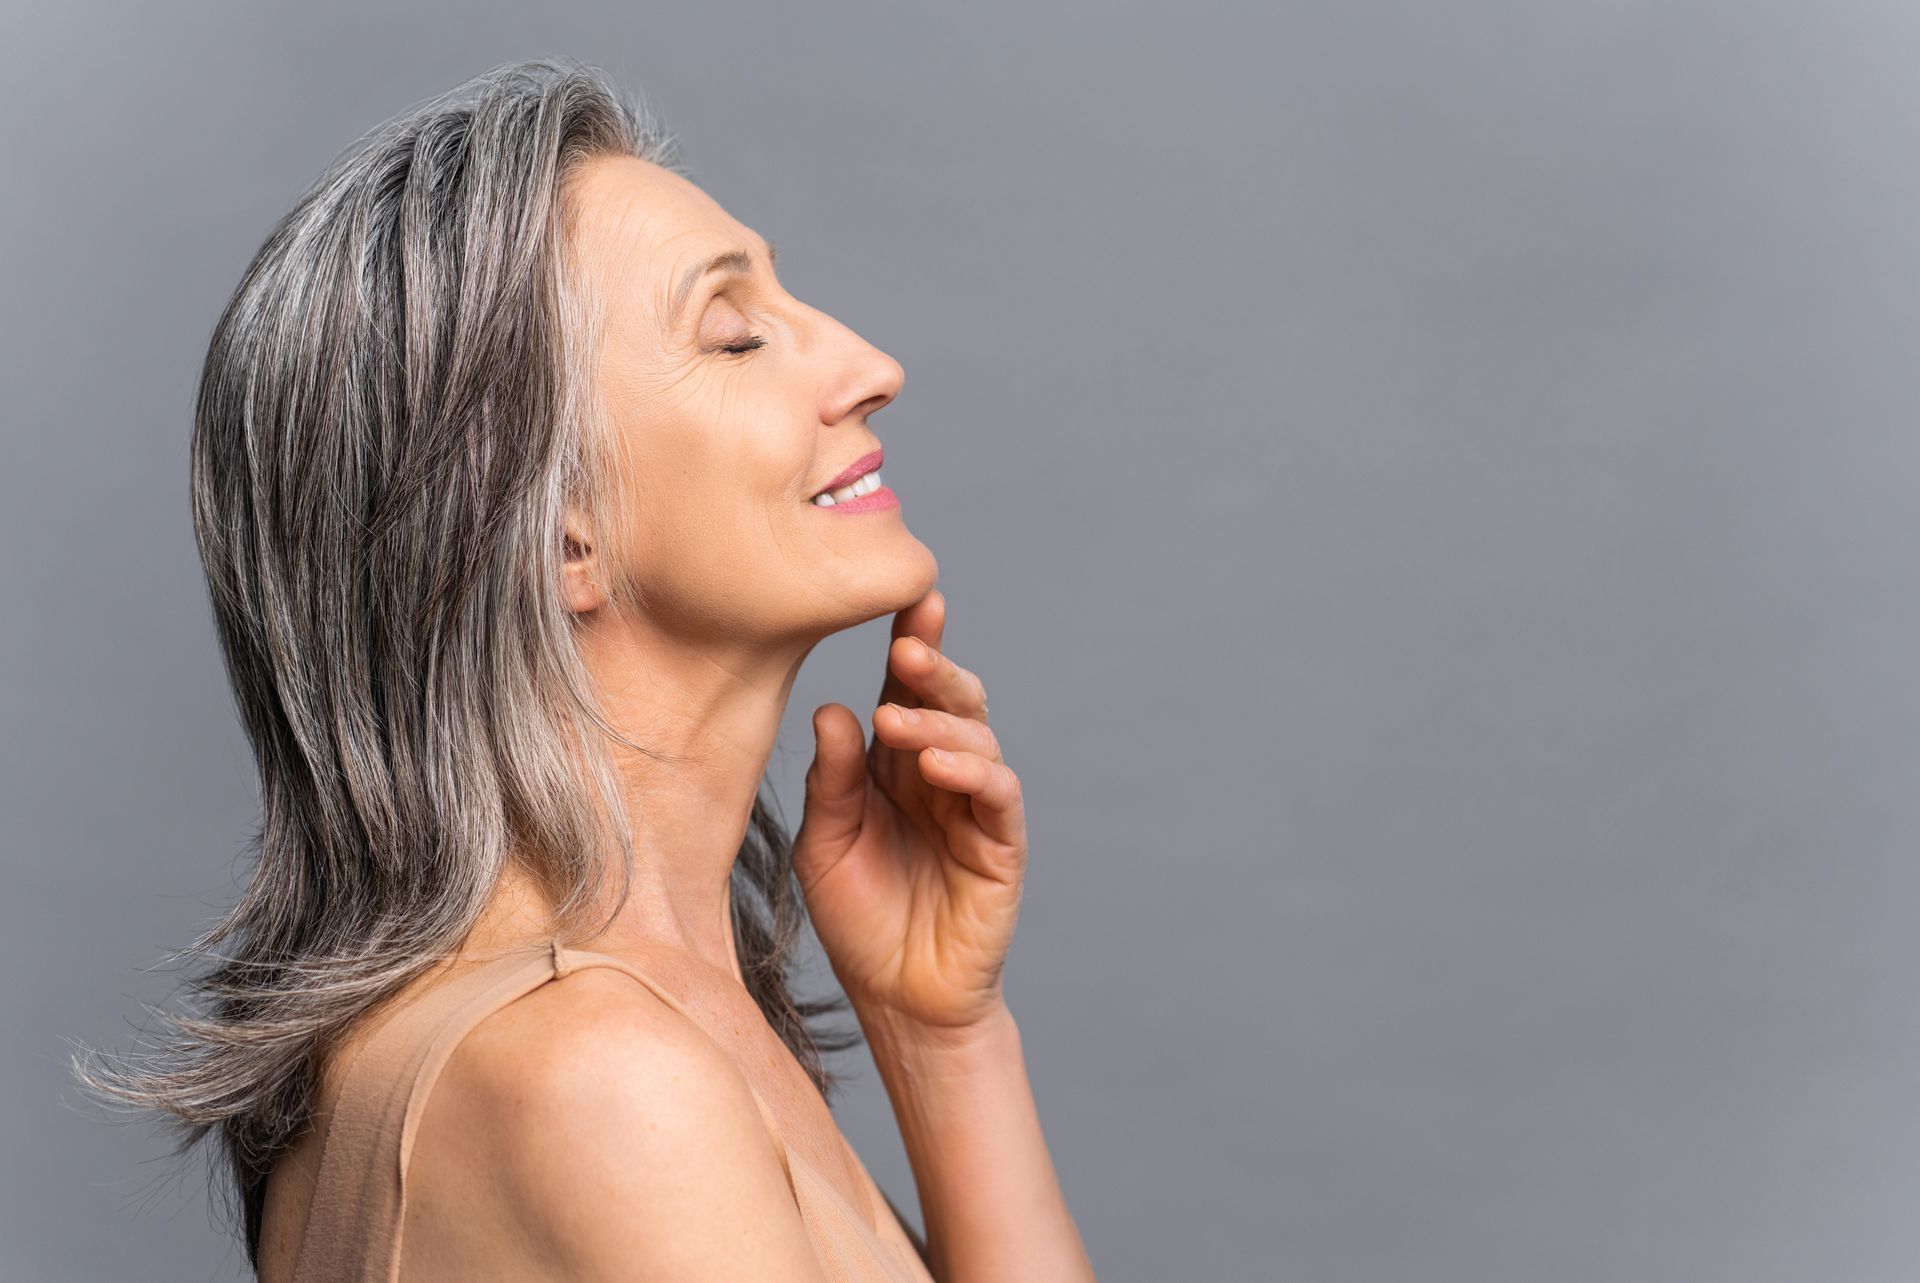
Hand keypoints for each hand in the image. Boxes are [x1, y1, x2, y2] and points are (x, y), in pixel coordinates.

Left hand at [791, 588, 1027, 1033]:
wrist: (899, 1001)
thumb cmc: (861, 919)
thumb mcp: (825, 844)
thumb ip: (832, 781)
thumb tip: (833, 708)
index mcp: (895, 764)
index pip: (907, 691)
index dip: (911, 645)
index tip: (905, 600)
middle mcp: (940, 773)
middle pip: (950, 700)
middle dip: (933, 666)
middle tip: (906, 647)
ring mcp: (975, 806)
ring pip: (977, 736)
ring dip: (940, 720)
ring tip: (899, 719)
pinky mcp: (1002, 844)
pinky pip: (997, 792)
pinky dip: (972, 770)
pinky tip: (938, 765)